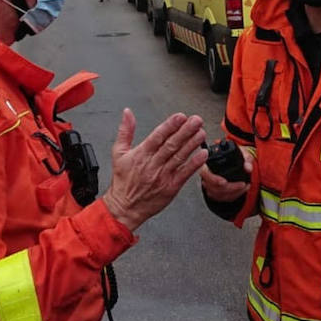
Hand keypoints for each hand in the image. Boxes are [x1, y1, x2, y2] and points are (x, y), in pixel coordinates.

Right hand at [102, 109, 208, 230]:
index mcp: (141, 154)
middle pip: (171, 144)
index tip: (181, 117)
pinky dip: (194, 163)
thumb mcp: (118, 153)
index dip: (170, 125)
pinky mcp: (171, 187)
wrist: (124, 207)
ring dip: (192, 144)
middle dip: (185, 131)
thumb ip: (125, 131)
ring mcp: (162, 176)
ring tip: (201, 133)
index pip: (157, 136)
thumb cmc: (122, 181)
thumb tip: (127, 113)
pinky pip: (184, 173)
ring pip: (179, 157)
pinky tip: (202, 154)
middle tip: (196, 121)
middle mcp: (152, 164)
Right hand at [199, 145, 253, 201]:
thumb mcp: (242, 154)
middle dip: (230, 187)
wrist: (235, 163)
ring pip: (219, 194)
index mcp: (208, 164)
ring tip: (245, 186)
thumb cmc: (235, 157)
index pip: (205, 173)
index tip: (224, 182)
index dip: (214, 179)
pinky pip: (223, 198)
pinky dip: (235, 195)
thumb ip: (246, 159)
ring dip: (234, 192)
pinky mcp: (216, 193)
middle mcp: (207, 176)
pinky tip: (242, 189)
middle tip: (242, 184)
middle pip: (213, 187)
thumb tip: (248, 167)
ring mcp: (210, 186)